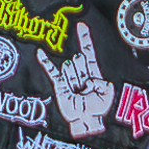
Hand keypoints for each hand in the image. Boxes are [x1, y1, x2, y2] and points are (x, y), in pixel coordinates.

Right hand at [36, 21, 116, 137]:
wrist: (84, 123)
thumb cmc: (96, 112)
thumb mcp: (107, 97)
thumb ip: (106, 86)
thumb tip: (97, 79)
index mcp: (93, 75)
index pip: (88, 52)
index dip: (85, 39)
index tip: (81, 24)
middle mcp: (81, 74)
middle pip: (78, 59)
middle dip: (81, 70)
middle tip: (84, 87)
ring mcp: (70, 79)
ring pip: (68, 66)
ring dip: (72, 78)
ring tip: (77, 92)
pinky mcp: (60, 85)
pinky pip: (53, 71)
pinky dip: (46, 62)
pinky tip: (40, 53)